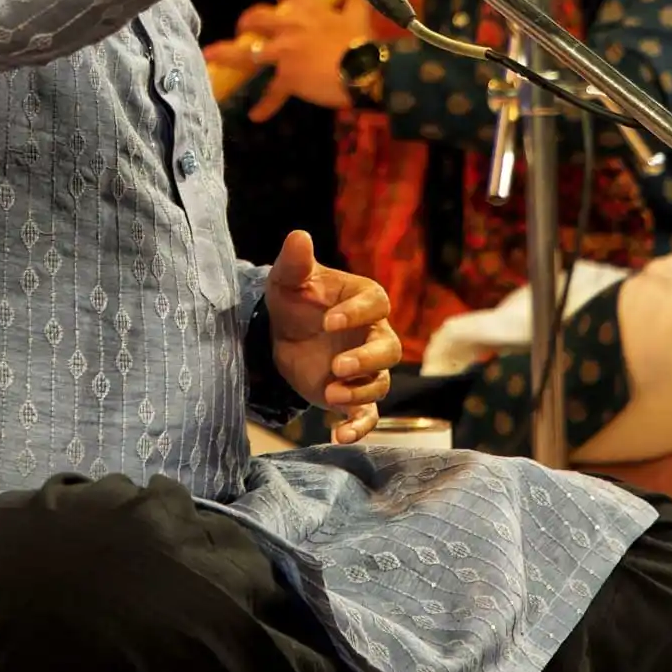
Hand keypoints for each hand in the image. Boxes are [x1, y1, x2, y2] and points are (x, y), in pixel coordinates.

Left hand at [209, 0, 383, 122]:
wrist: (362, 70)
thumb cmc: (362, 43)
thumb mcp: (359, 16)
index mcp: (309, 10)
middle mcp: (290, 27)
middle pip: (258, 17)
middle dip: (247, 21)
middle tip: (244, 26)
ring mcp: (284, 52)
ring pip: (247, 52)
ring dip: (227, 54)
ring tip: (212, 55)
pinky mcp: (287, 77)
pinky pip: (272, 94)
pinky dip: (265, 106)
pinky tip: (257, 115)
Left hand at [264, 230, 401, 443]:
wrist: (282, 335)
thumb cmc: (294, 299)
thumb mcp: (288, 279)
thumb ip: (295, 261)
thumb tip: (298, 235)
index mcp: (363, 300)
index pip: (376, 304)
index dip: (358, 313)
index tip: (329, 321)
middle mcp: (373, 334)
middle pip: (389, 348)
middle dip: (367, 359)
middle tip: (338, 366)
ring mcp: (366, 368)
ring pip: (381, 383)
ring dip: (360, 391)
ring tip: (330, 395)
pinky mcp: (354, 395)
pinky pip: (368, 414)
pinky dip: (358, 426)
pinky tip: (338, 436)